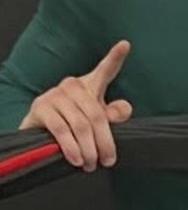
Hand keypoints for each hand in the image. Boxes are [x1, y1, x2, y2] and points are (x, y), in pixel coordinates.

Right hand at [19, 40, 132, 170]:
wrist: (40, 134)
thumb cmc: (74, 124)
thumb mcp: (96, 120)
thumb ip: (112, 115)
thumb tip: (124, 109)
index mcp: (90, 85)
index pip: (106, 70)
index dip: (115, 57)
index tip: (125, 44)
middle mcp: (72, 85)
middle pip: (98, 116)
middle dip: (105, 142)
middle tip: (108, 161)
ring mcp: (55, 95)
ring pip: (81, 126)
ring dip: (88, 150)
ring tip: (91, 165)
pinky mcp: (41, 108)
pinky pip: (61, 130)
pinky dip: (71, 148)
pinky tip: (76, 159)